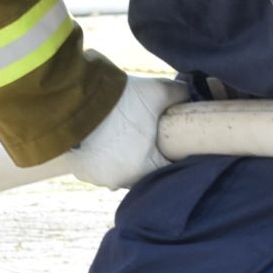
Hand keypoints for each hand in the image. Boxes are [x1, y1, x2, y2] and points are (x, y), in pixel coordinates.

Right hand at [64, 74, 184, 189]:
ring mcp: (99, 178)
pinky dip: (105, 160)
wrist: (78, 96)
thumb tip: (193, 96)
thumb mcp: (161, 91)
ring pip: (121, 173)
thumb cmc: (122, 98)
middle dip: (148, 157)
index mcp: (144, 168)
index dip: (174, 154)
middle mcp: (121, 181)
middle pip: (144, 172)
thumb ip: (183, 95)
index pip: (169, 168)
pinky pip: (100, 170)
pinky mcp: (82, 171)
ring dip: (125, 160)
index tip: (173, 140)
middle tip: (148, 137)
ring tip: (127, 140)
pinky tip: (108, 144)